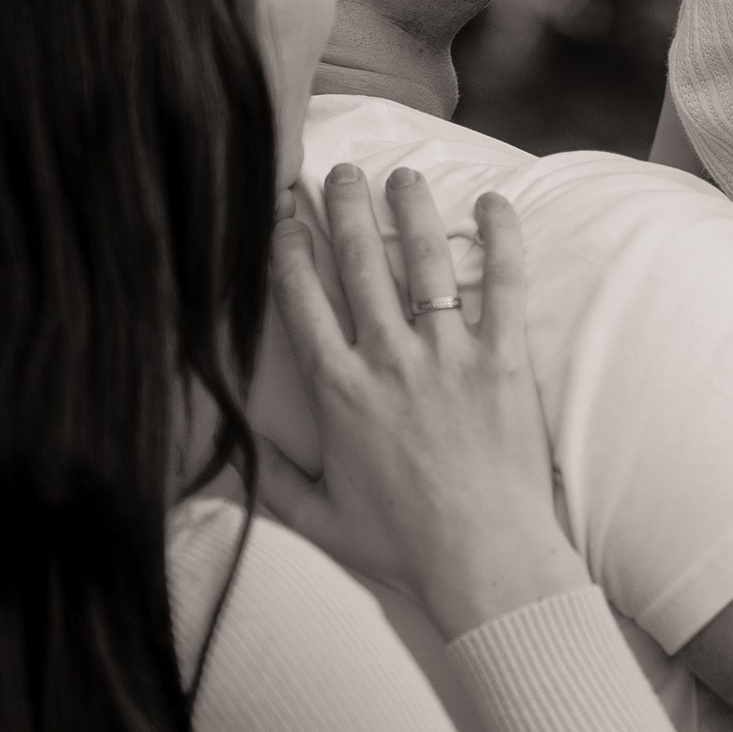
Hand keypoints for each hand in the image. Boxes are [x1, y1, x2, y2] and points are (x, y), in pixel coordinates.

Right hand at [258, 166, 587, 640]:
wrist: (483, 560)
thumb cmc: (403, 545)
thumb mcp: (320, 519)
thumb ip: (274, 480)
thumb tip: (229, 458)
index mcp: (338, 391)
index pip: (301, 301)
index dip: (287, 249)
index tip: (281, 215)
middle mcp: (387, 359)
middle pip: (358, 263)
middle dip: (344, 208)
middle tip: (339, 171)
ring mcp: (447, 354)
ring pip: (423, 260)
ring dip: (410, 208)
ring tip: (402, 175)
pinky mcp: (502, 359)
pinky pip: (503, 283)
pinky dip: (500, 238)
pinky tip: (495, 203)